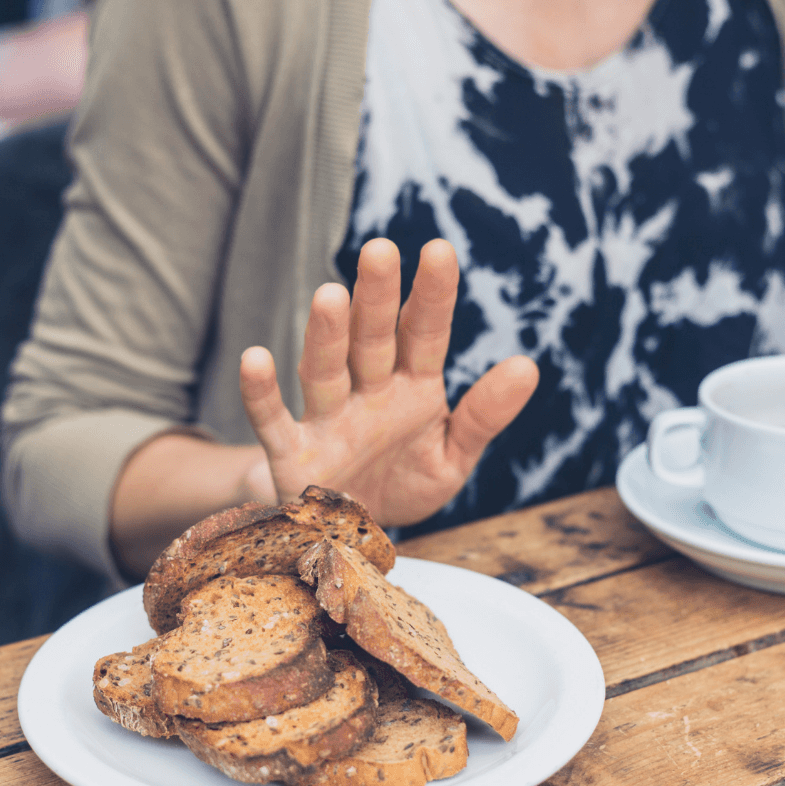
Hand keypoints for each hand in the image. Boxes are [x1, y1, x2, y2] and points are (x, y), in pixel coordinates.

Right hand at [238, 238, 538, 525]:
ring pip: (325, 370)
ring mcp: (328, 420)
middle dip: (375, 298)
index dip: (432, 295)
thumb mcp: (452, 456)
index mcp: (412, 388)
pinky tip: (255, 359)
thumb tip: (528, 367)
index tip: (439, 250)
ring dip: (327, 335)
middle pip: (372, 339)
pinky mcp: (293, 455)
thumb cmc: (403, 483)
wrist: (352, 535)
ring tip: (330, 295)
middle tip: (380, 250)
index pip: (424, 333)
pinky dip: (262, 393)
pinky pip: (273, 421)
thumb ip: (484, 415)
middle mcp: (367, 393)